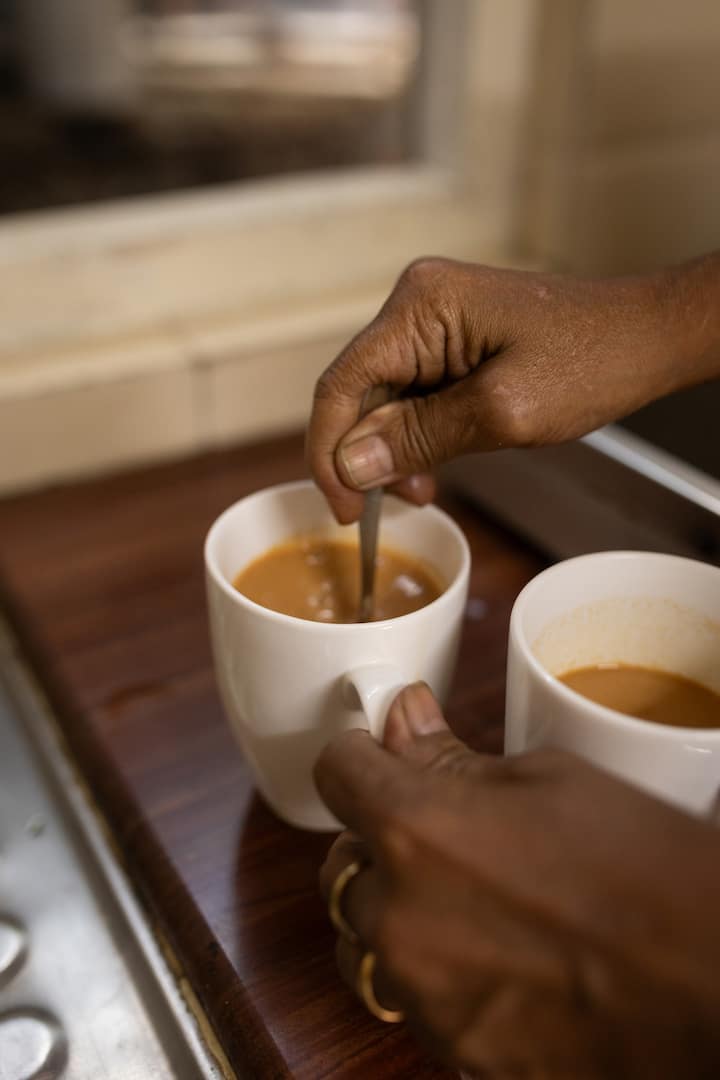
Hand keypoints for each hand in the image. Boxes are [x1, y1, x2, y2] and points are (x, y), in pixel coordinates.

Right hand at [308, 255, 719, 522]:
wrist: (645, 339)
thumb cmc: (591, 361)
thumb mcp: (501, 412)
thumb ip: (418, 437)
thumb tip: (350, 463)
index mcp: (421, 306)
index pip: (342, 383)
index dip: (330, 451)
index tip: (344, 509)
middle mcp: (416, 305)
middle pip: (357, 392)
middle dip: (366, 455)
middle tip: (390, 506)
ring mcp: (433, 322)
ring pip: (382, 399)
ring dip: (391, 451)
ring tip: (422, 489)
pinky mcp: (450, 341)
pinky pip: (411, 395)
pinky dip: (414, 436)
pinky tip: (432, 466)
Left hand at [315, 684, 719, 1077]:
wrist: (713, 988)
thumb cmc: (647, 874)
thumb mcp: (550, 782)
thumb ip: (454, 759)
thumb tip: (404, 720)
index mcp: (416, 830)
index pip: (337, 773)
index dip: (359, 756)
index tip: (380, 756)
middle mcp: (399, 915)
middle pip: (340, 865)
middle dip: (376, 843)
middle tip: (439, 834)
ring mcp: (421, 991)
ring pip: (364, 941)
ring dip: (394, 914)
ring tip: (463, 900)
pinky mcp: (451, 1046)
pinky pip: (410, 997)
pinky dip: (432, 970)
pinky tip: (494, 953)